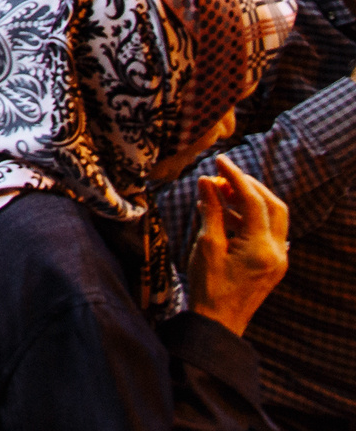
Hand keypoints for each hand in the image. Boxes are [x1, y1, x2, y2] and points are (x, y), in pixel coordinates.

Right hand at [187, 155, 288, 335]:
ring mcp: (278, 259)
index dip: (235, 177)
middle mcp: (277, 252)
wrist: (219, 324)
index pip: (253, 201)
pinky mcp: (272, 265)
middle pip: (273, 206)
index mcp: (262, 248)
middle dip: (250, 186)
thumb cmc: (209, 287)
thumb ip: (211, 211)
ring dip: (249, 202)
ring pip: (273, 218)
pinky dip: (249, 219)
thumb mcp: (207, 246)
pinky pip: (266, 233)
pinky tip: (225, 215)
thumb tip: (206, 181)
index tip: (219, 160)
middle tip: (223, 176)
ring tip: (219, 193)